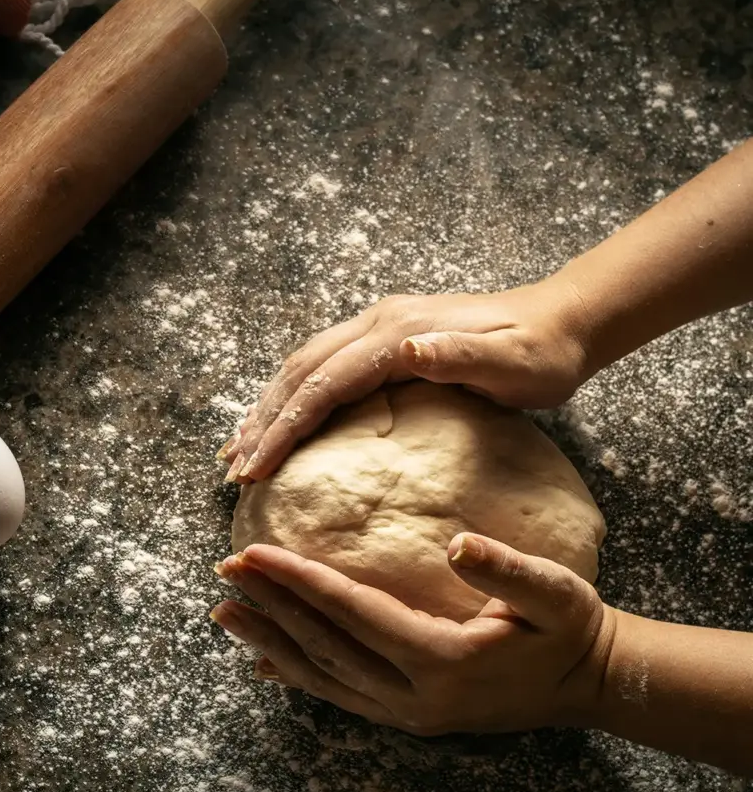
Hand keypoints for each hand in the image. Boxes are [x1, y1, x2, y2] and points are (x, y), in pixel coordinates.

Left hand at [210, 535, 615, 735]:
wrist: (588, 684)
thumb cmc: (569, 631)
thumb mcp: (554, 594)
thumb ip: (506, 570)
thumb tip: (457, 544)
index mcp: (442, 660)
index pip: (351, 612)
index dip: (298, 581)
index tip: (254, 553)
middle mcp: (414, 696)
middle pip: (324, 645)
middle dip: (270, 606)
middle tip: (224, 572)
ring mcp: (408, 713)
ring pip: (323, 675)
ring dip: (270, 642)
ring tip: (226, 614)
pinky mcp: (408, 716)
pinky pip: (341, 695)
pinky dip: (300, 675)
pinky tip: (267, 662)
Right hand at [217, 281, 588, 482]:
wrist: (560, 322)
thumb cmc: (540, 354)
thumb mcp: (513, 360)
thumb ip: (462, 354)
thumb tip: (409, 348)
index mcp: (396, 333)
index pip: (323, 385)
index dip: (284, 428)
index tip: (255, 469)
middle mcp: (376, 324)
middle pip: (300, 374)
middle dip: (262, 422)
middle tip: (232, 470)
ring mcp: (376, 327)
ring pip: (302, 367)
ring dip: (267, 408)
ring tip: (237, 450)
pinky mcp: (382, 338)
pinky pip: (322, 368)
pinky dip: (290, 396)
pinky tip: (280, 418)